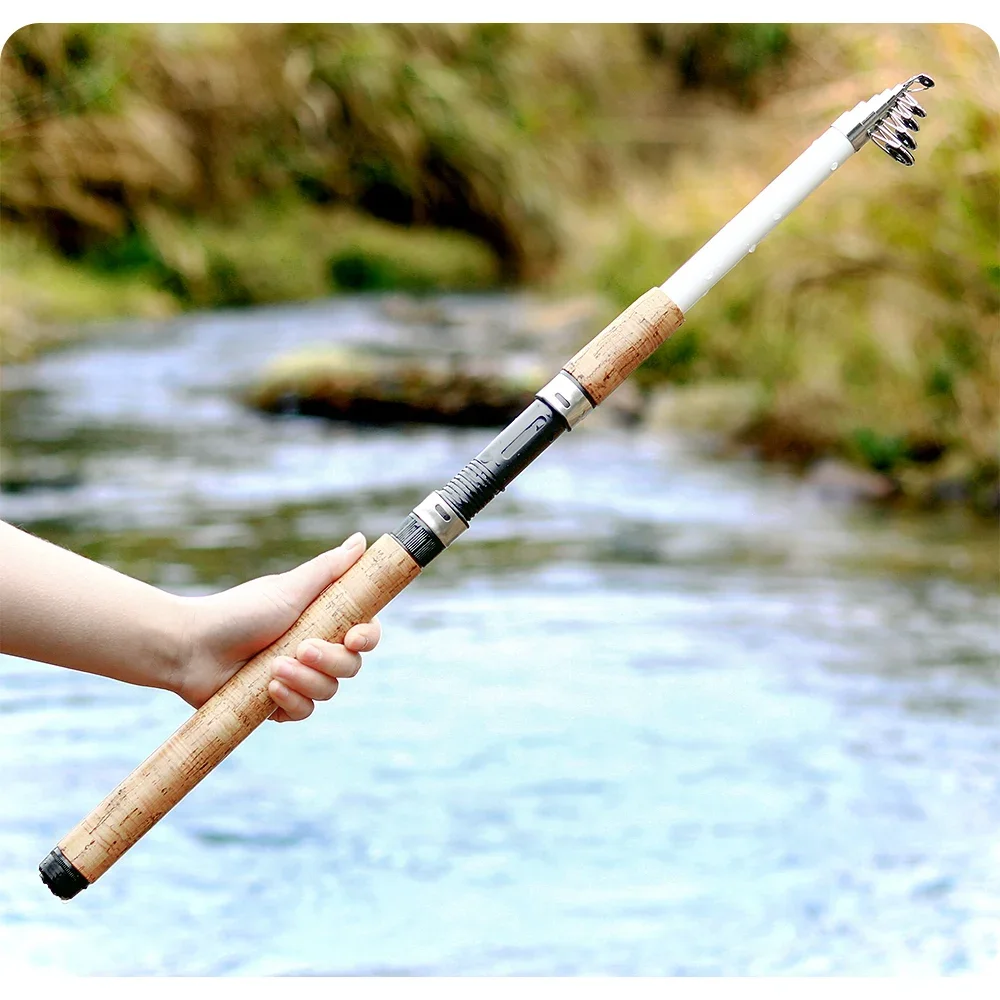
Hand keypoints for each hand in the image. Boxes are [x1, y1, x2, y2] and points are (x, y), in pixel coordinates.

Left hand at [175, 532, 381, 721]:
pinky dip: (290, 700)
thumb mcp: (288, 588)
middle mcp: (315, 648)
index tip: (353, 637)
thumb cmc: (238, 612)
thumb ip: (329, 569)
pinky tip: (269, 687)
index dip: (367, 637)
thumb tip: (361, 539)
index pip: (365, 632)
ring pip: (329, 690)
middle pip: (351, 664)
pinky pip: (304, 711)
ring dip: (306, 680)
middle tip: (301, 648)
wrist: (192, 648)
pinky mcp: (280, 703)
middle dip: (330, 660)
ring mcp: (299, 677)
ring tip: (274, 668)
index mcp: (322, 619)